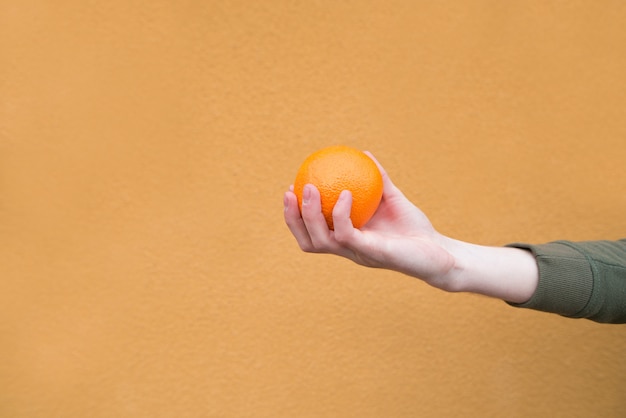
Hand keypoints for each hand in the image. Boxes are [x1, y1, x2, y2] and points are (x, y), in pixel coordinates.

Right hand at [283, 152, 456, 288]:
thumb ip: (378, 180)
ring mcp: (357, 253)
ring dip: (310, 214)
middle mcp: (348, 249)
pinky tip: (345, 194)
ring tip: (309, 189)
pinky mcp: (371, 253)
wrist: (439, 253)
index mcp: (348, 239)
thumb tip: (364, 154)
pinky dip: (341, 213)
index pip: (312, 232)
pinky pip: (347, 234)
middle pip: (307, 241)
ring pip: (320, 239)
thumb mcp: (393, 199)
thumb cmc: (415, 229)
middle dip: (292, 218)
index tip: (290, 189)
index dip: (296, 215)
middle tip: (290, 190)